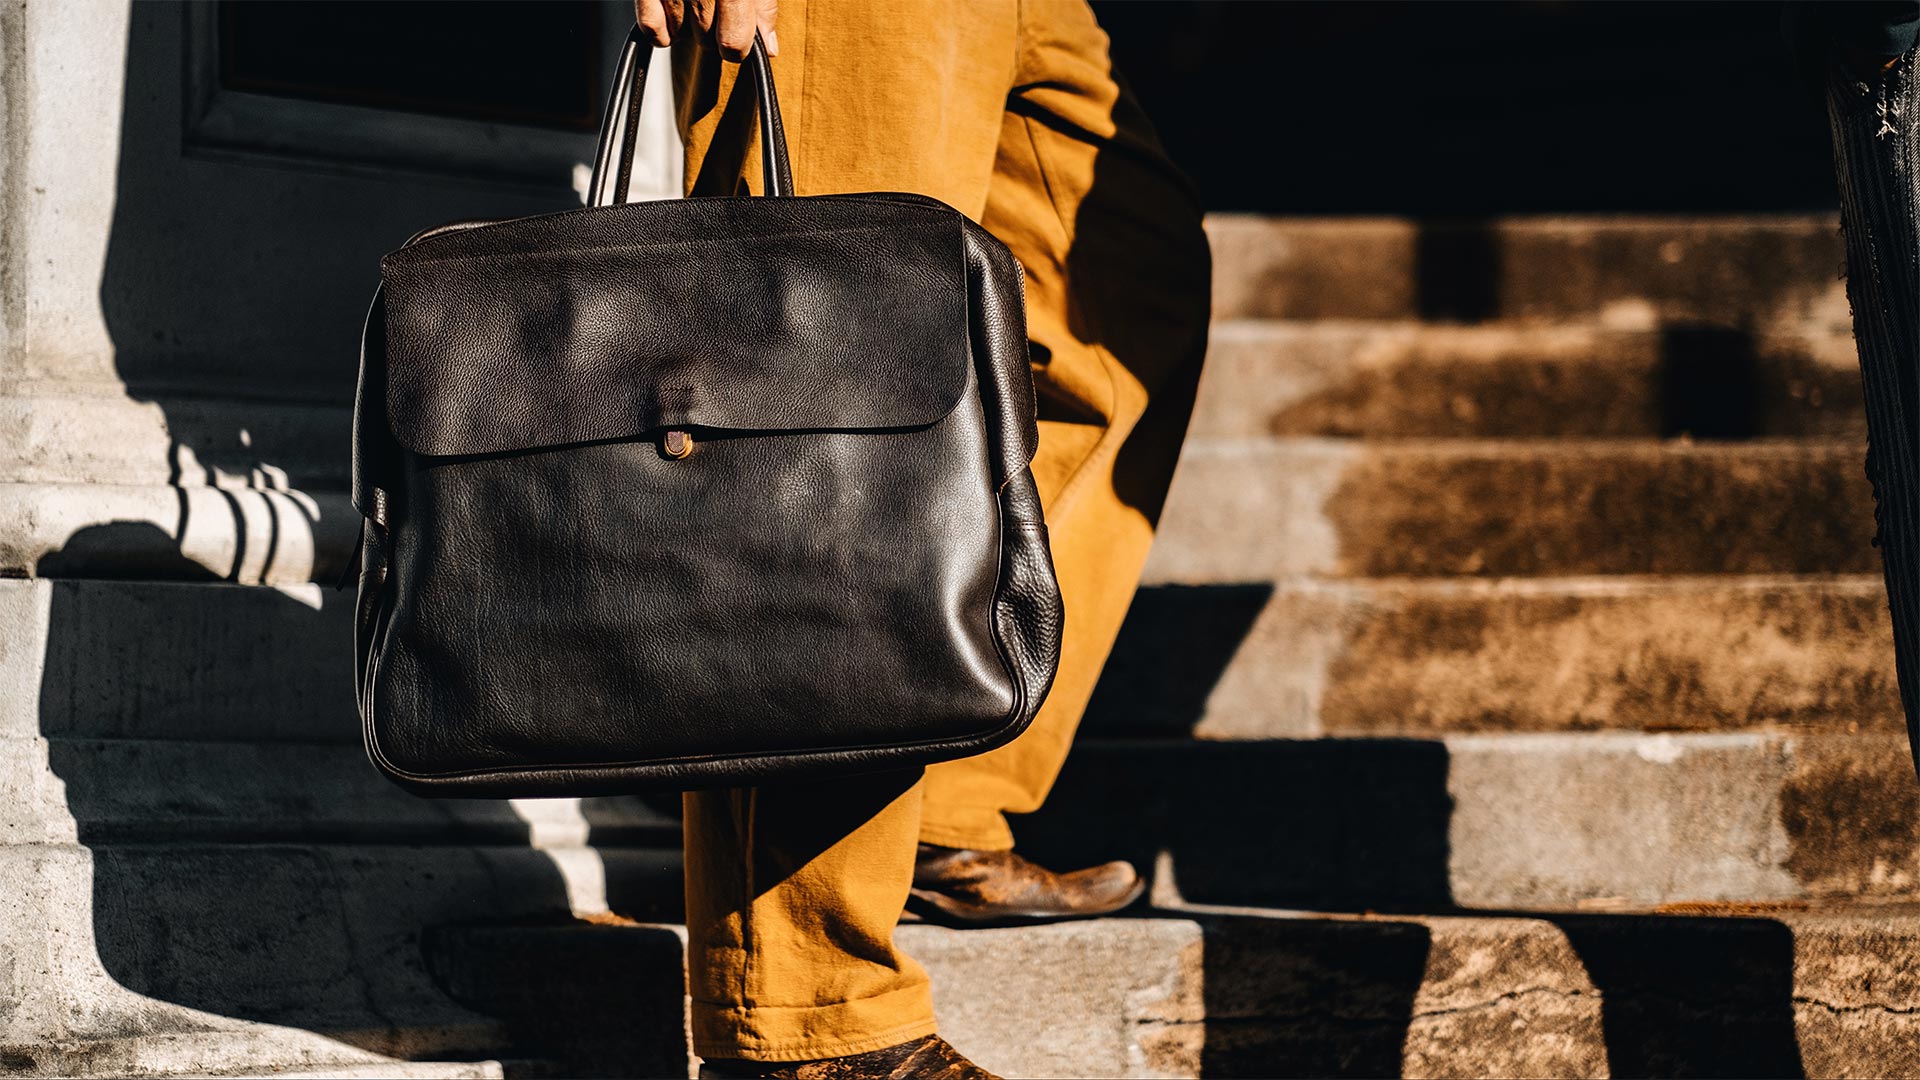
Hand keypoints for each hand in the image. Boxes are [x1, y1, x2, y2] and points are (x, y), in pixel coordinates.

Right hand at [633, 0, 777, 60]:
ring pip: (680, 31)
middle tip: (716, 17)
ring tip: (695, 11)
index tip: (739, 42)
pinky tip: (671, 23)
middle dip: (714, 34)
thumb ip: (762, 5)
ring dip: (689, 29)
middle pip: (706, 38)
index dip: (738, 47)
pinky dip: (659, 32)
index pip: (733, 39)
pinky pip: (650, 25)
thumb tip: (768, 47)